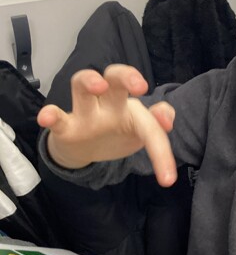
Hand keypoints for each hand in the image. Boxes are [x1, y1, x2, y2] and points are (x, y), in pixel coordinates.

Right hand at [37, 64, 176, 186]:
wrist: (84, 151)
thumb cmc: (116, 135)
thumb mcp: (140, 133)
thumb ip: (156, 125)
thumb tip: (167, 120)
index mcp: (128, 106)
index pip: (146, 116)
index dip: (160, 143)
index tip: (168, 178)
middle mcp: (107, 104)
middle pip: (114, 77)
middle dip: (127, 76)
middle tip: (141, 86)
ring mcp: (84, 113)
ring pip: (81, 85)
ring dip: (89, 81)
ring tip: (99, 86)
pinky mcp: (65, 127)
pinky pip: (57, 117)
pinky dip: (51, 115)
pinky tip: (47, 117)